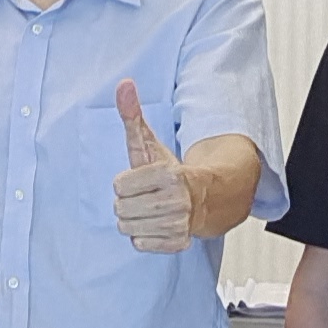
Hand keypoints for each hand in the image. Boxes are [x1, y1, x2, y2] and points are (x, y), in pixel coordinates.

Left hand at [112, 81, 190, 252]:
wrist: (207, 198)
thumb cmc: (171, 172)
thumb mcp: (149, 143)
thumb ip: (133, 115)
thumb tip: (124, 84)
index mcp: (169, 175)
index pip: (120, 187)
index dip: (125, 183)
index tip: (140, 179)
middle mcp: (176, 202)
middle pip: (121, 210)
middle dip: (128, 202)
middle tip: (144, 196)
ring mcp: (178, 224)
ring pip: (128, 228)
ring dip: (134, 220)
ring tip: (150, 209)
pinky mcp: (178, 242)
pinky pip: (140, 244)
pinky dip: (144, 236)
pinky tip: (156, 224)